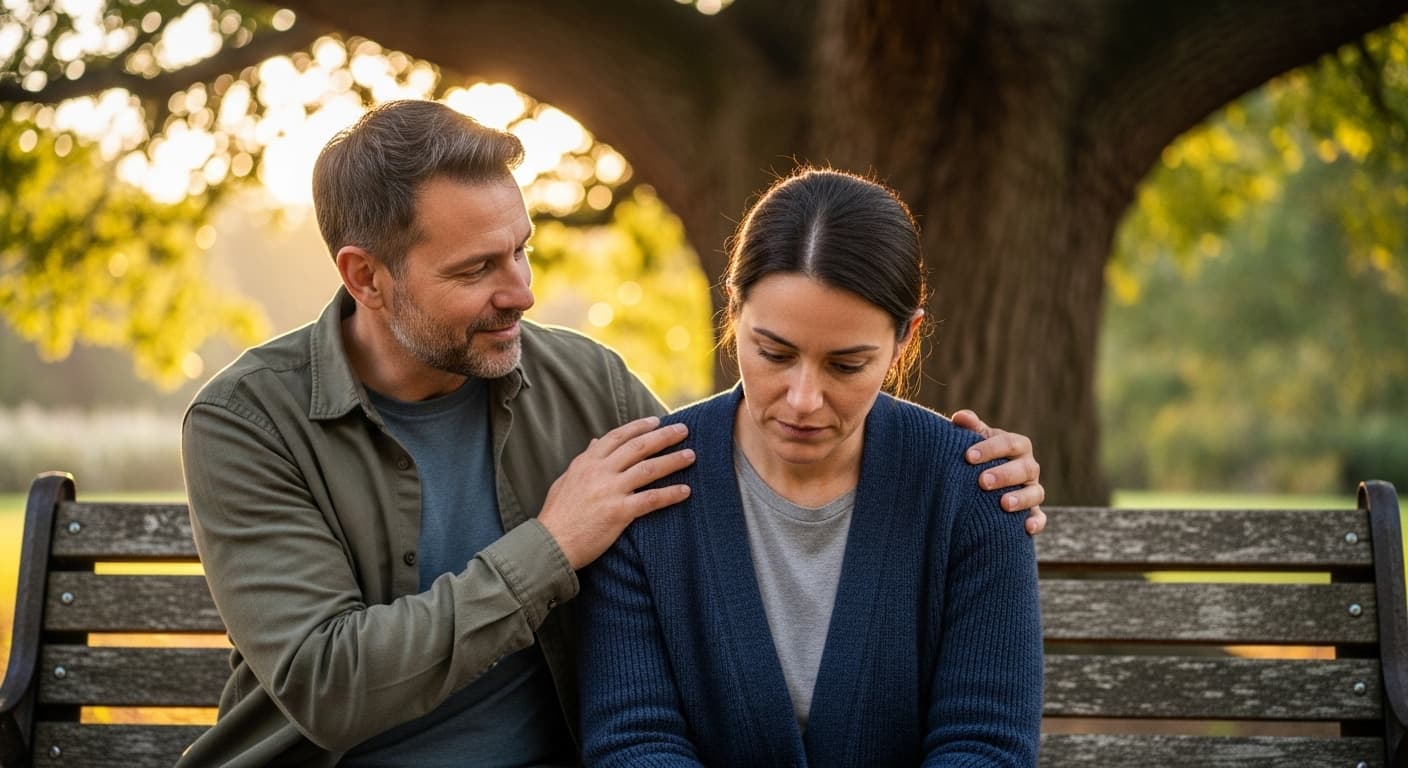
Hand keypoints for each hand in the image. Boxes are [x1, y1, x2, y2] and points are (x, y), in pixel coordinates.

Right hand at [538, 416, 695, 568]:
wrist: (549, 545)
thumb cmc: (556, 516)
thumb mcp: (565, 480)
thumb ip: (583, 460)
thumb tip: (596, 441)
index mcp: (586, 463)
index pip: (617, 436)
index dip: (639, 427)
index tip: (657, 421)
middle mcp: (599, 472)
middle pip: (638, 447)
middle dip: (663, 436)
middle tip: (684, 429)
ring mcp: (610, 490)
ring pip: (648, 468)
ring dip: (673, 460)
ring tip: (692, 455)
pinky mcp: (618, 512)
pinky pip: (650, 499)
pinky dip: (670, 494)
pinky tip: (686, 491)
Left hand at [951, 409, 1045, 534]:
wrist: (982, 483)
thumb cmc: (978, 457)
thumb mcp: (974, 441)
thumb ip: (969, 428)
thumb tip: (960, 417)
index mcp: (1016, 446)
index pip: (1008, 443)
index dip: (990, 448)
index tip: (968, 457)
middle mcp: (1028, 466)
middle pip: (1025, 468)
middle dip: (1004, 474)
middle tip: (982, 482)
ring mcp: (1032, 489)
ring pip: (1036, 492)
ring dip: (1022, 498)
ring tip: (1003, 504)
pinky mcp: (1033, 511)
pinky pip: (1040, 517)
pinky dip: (1036, 522)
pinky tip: (1027, 528)